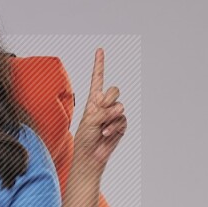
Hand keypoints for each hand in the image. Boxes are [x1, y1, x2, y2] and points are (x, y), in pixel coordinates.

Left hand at [72, 48, 127, 173]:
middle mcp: (104, 105)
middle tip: (100, 108)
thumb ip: (100, 110)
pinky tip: (106, 133)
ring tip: (101, 127)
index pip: (97, 79)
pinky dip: (114, 126)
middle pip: (114, 90)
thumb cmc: (84, 138)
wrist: (91, 156)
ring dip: (109, 116)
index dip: (99, 64)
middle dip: (109, 98)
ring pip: (119, 106)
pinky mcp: (121, 124)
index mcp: (92, 100)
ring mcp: (114, 114)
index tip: (99, 50)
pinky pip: (122, 119)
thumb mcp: (88, 120)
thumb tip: (114, 106)